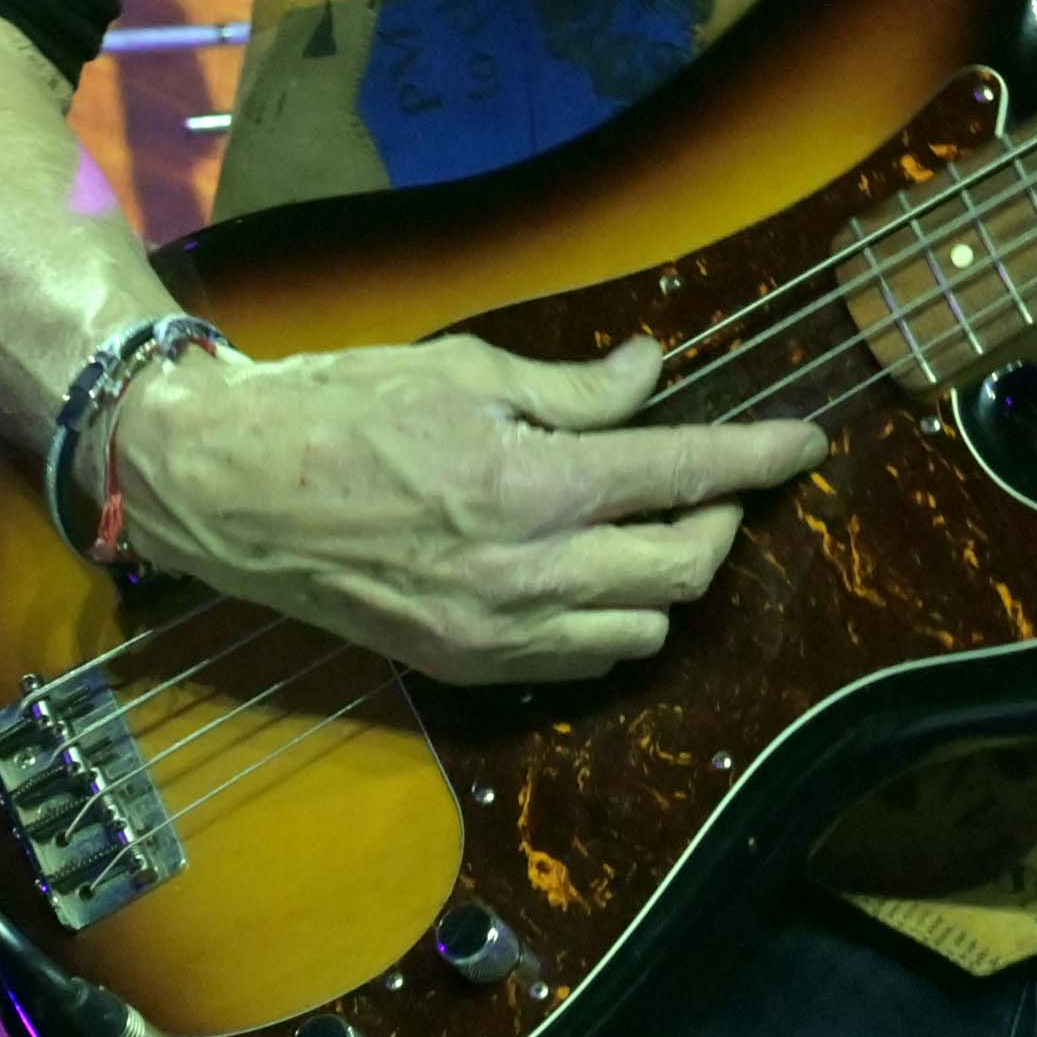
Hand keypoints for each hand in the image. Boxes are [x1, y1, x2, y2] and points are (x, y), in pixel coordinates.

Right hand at [108, 332, 827, 687]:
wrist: (230, 490)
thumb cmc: (342, 408)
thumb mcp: (468, 371)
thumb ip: (577, 389)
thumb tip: (655, 371)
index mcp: (533, 485)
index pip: (683, 474)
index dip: (756, 456)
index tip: (806, 442)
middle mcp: (526, 574)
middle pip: (682, 569)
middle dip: (722, 521)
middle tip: (716, 479)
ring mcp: (495, 634)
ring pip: (642, 628)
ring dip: (671, 579)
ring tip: (656, 525)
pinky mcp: (463, 666)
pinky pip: (580, 660)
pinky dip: (614, 620)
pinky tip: (598, 572)